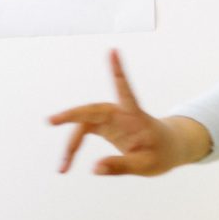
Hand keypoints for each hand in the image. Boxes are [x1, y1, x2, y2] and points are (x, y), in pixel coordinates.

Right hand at [49, 50, 202, 175]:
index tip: (113, 51)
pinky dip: (73, 148)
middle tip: (52, 120)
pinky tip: (66, 164)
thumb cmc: (161, 153)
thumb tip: (94, 168)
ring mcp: (109, 120)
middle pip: (91, 111)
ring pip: (83, 126)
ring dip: (71, 145)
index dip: (118, 72)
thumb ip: (121, 166)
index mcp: (134, 116)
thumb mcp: (146, 165)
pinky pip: (82, 134)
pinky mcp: (104, 127)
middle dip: (71, 115)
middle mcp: (119, 113)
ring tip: (62, 168)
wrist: (166, 149)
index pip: (125, 91)